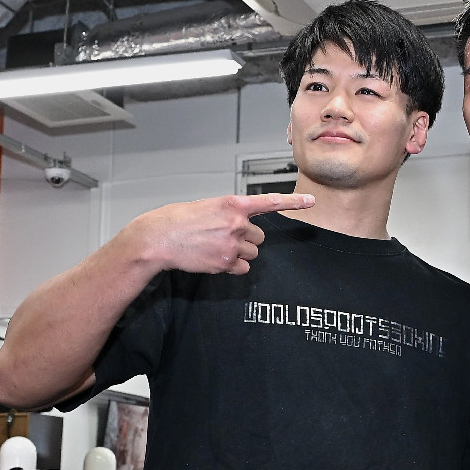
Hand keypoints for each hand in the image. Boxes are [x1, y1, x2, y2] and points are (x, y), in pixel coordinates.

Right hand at [133, 192, 314, 274]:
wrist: (157, 239)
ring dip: (240, 253)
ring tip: (215, 247)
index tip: (311, 201)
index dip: (294, 202)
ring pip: (252, 253)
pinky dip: (234, 267)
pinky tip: (215, 259)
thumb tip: (242, 225)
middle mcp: (237, 223)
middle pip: (260, 237)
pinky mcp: (226, 262)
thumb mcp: (207, 206)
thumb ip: (230, 213)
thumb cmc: (178, 220)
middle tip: (223, 237)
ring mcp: (232, 244)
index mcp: (232, 204)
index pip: (270, 202)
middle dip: (246, 239)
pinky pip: (244, 268)